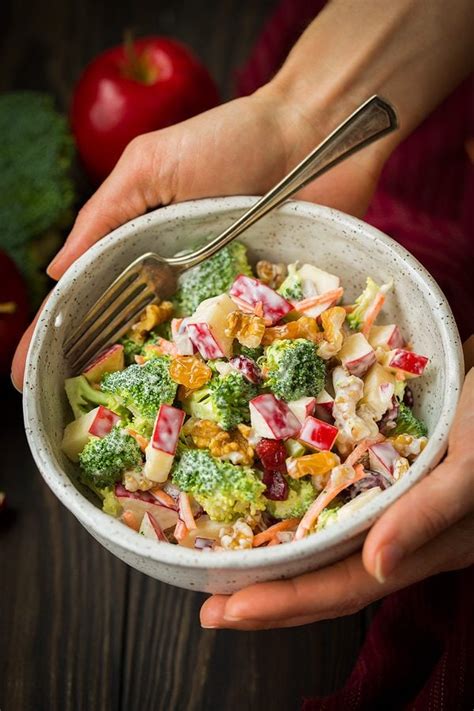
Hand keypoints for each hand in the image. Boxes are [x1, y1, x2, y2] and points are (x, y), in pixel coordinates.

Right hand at [11, 88, 385, 389]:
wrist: (318, 131)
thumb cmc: (231, 138)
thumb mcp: (152, 165)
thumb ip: (105, 216)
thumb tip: (54, 273)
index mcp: (143, 246)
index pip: (90, 298)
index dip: (55, 336)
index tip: (25, 376)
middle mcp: (180, 279)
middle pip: (133, 335)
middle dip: (100, 376)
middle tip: (75, 420)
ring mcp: (226, 296)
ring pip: (188, 351)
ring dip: (161, 388)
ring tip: (127, 430)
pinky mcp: (272, 305)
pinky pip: (247, 346)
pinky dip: (230, 375)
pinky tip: (209, 409)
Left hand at [200, 366, 473, 629]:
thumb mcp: (472, 466)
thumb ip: (430, 515)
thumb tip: (377, 566)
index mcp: (424, 548)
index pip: (344, 587)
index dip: (285, 602)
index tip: (228, 610)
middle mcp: (401, 539)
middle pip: (327, 579)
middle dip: (269, 598)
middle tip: (210, 607)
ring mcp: (390, 512)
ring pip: (325, 551)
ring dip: (276, 565)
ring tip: (226, 572)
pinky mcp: (380, 481)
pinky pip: (330, 510)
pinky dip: (295, 521)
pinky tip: (267, 515)